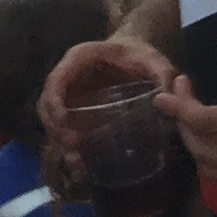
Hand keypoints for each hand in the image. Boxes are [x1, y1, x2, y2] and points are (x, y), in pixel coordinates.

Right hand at [39, 36, 179, 193]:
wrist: (135, 52)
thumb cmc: (140, 54)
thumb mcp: (153, 59)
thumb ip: (163, 73)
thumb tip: (170, 95)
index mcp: (80, 58)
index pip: (56, 80)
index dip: (54, 102)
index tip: (64, 122)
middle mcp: (68, 76)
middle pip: (47, 104)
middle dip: (56, 128)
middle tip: (74, 148)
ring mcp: (68, 94)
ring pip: (51, 119)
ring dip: (59, 142)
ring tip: (77, 162)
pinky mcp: (74, 109)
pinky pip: (63, 128)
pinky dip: (68, 146)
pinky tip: (80, 164)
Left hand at [168, 33, 216, 180]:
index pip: (204, 120)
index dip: (179, 106)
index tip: (165, 92)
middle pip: (198, 142)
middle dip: (181, 118)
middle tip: (181, 95)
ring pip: (205, 161)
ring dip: (190, 140)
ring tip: (189, 117)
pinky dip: (204, 159)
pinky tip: (205, 142)